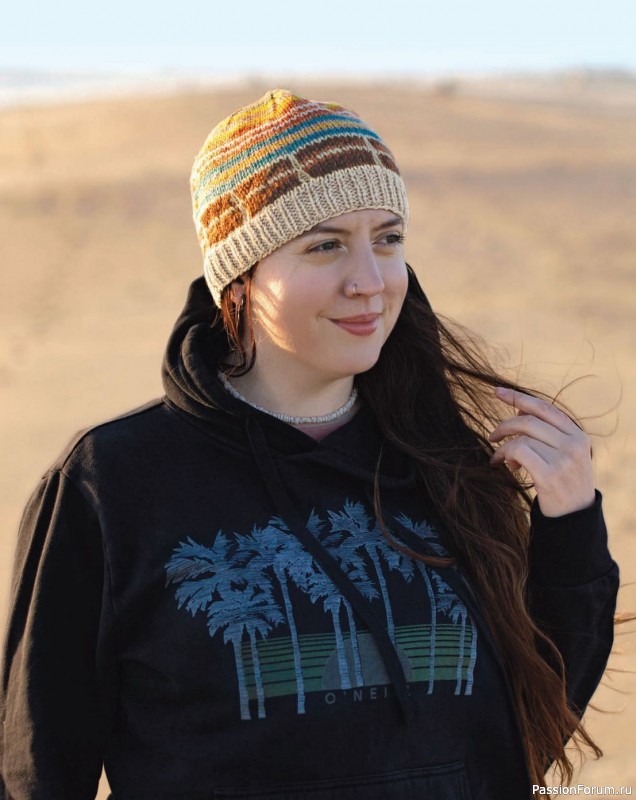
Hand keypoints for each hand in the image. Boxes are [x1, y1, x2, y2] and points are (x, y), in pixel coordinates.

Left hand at [488, 387, 595, 517]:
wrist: (574, 519)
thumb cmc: (563, 484)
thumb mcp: (563, 455)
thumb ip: (546, 433)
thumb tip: (520, 409)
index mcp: (578, 436)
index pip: (545, 408)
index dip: (519, 398)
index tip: (498, 392)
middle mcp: (574, 444)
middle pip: (529, 420)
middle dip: (505, 425)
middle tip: (492, 435)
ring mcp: (564, 459)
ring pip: (522, 437)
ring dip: (504, 446)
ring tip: (501, 458)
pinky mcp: (550, 474)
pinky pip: (518, 451)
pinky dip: (504, 454)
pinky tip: (500, 463)